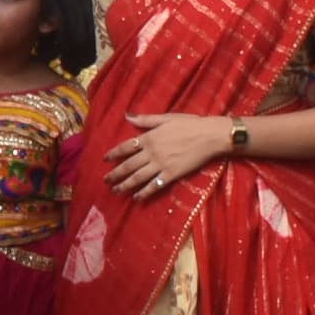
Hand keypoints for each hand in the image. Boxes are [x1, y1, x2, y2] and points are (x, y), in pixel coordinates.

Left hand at [105, 113, 227, 197]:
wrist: (209, 136)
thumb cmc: (189, 124)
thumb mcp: (166, 118)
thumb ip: (145, 120)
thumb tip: (127, 116)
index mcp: (149, 138)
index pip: (125, 147)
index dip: (114, 154)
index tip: (105, 159)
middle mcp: (151, 153)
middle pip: (128, 165)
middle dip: (115, 174)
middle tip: (105, 181)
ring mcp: (161, 165)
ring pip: (138, 177)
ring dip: (125, 185)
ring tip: (116, 191)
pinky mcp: (171, 175)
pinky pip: (154, 186)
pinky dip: (144, 193)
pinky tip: (137, 197)